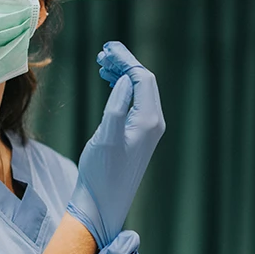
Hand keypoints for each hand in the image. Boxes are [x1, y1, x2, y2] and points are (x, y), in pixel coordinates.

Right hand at [67, 42, 165, 248]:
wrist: (102, 204)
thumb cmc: (101, 174)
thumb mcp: (106, 137)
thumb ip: (117, 106)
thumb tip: (125, 80)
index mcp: (148, 121)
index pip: (143, 78)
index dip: (126, 60)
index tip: (106, 49)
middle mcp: (153, 123)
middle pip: (144, 81)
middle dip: (125, 64)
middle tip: (102, 53)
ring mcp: (147, 130)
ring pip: (139, 91)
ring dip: (122, 75)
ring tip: (102, 64)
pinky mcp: (138, 136)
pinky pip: (134, 103)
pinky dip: (122, 89)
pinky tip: (109, 83)